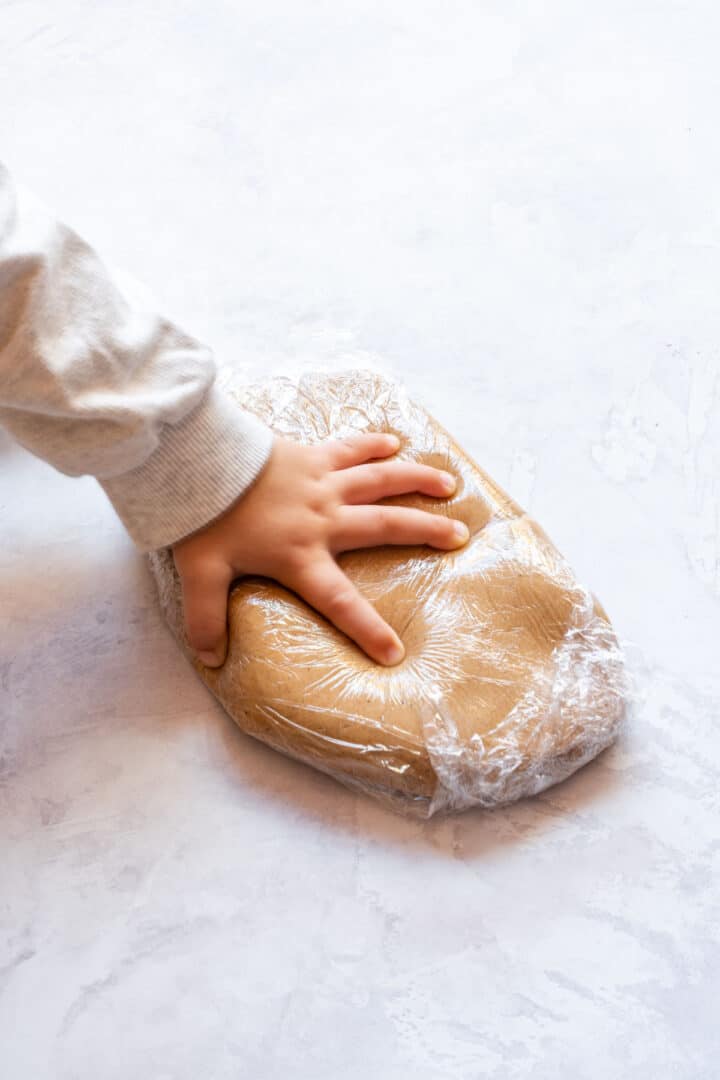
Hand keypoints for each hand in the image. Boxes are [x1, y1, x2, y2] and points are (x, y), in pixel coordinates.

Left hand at [171, 431, 467, 666]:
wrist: (198, 459)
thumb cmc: (201, 518)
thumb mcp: (200, 574)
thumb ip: (206, 619)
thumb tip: (212, 660)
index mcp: (300, 556)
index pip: (340, 602)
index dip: (367, 629)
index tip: (395, 653)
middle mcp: (323, 520)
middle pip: (384, 527)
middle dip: (425, 532)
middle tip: (460, 536)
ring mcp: (322, 483)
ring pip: (380, 480)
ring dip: (416, 481)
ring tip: (450, 485)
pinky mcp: (312, 455)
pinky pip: (351, 448)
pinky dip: (373, 444)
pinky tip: (395, 442)